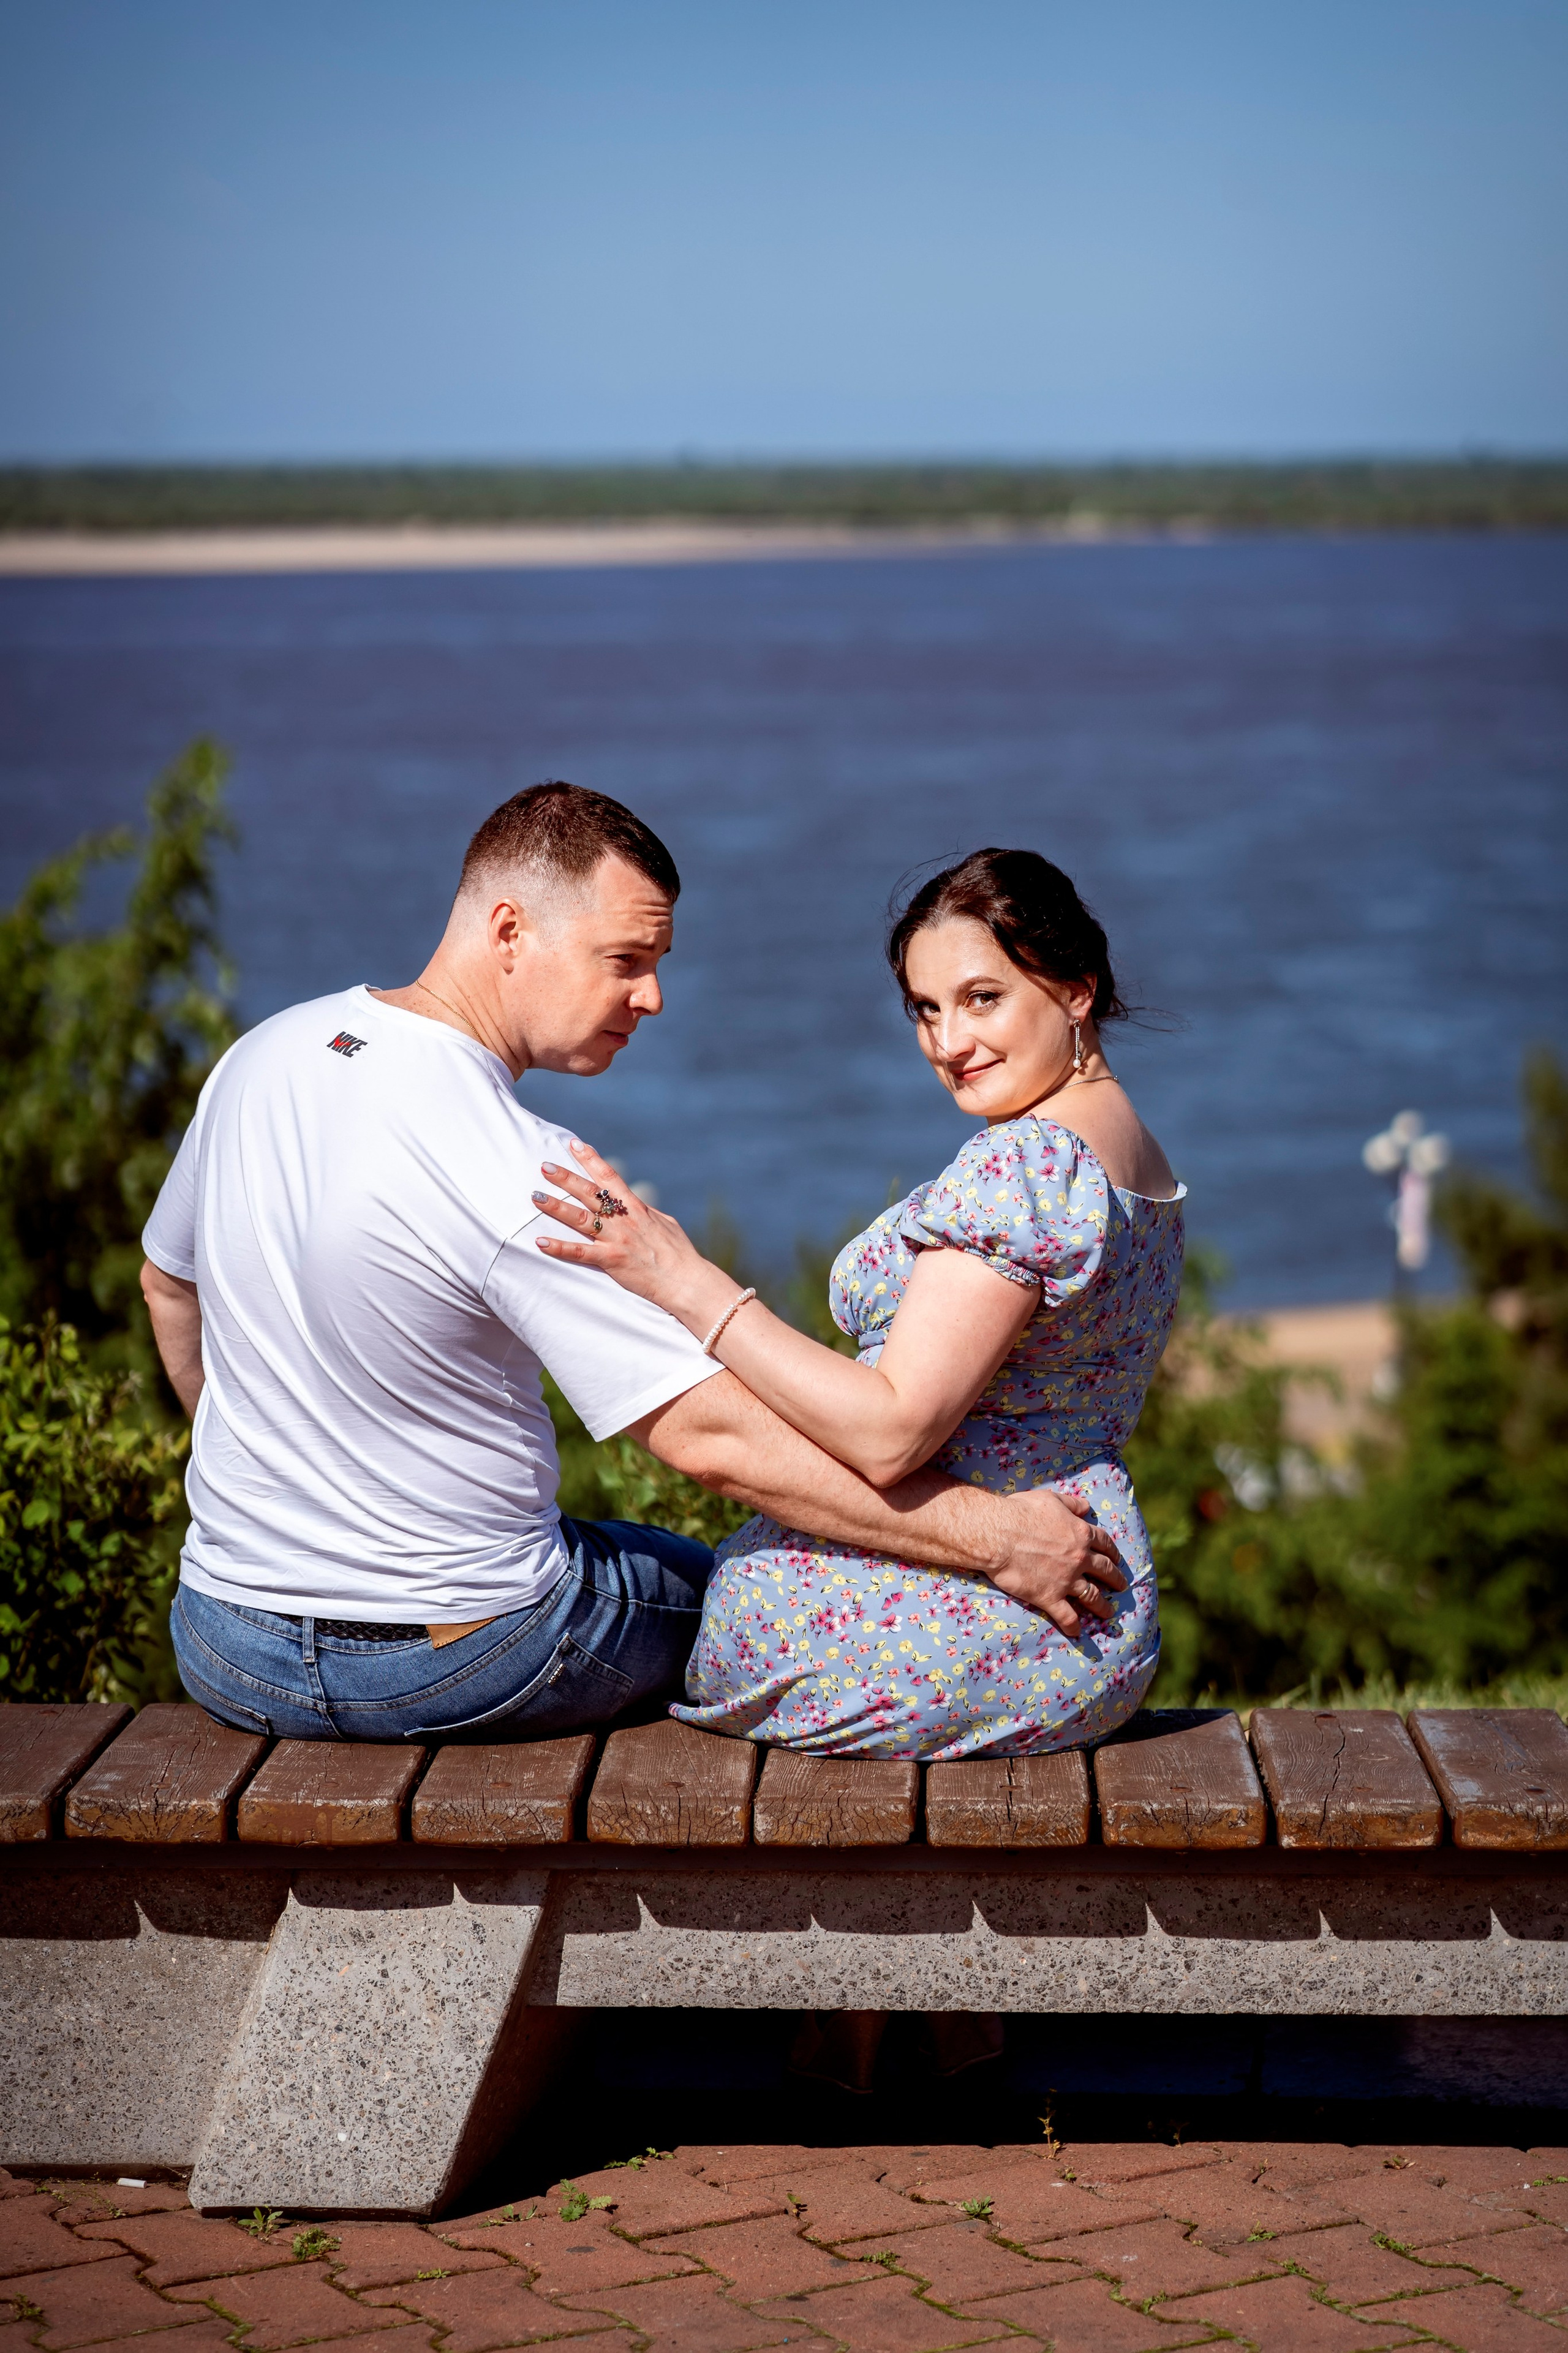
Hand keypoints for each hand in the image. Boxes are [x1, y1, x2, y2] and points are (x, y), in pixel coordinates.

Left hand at [532, 1137, 715, 1319]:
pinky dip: (559, 1247)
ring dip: (555, 1206)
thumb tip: (637, 1205)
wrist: (686, 1281)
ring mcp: (616, 1239)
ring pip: (580, 1218)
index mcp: (636, 1208)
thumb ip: (648, 1213)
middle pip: (589, 1193)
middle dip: (565, 1177)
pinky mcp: (611, 1261)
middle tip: (545, 1166)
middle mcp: (624, 1220)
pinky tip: (540, 1242)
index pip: (610, 1177)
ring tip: (535, 1196)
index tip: (574, 1144)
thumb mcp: (666, 1224)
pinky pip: (579, 1253)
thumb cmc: (679, 1254)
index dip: (591, 1159)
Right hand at [986, 1484, 1126, 1636]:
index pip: (1104, 1544)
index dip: (1112, 1552)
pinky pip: (1066, 1616)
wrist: (999, 1535)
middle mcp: (1079, 1559)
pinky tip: (1077, 1633)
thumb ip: (1071, 1504)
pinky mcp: (1050, 1597)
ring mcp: (1067, 1581)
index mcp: (1081, 1534)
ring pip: (1092, 1596)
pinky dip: (1073, 1626)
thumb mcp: (1050, 1499)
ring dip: (1103, 1606)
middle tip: (1122, 1586)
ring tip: (1109, 1612)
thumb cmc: (1021, 1512)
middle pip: (1104, 1570)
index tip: (1116, 1558)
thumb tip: (1087, 1506)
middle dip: (1115, 1578)